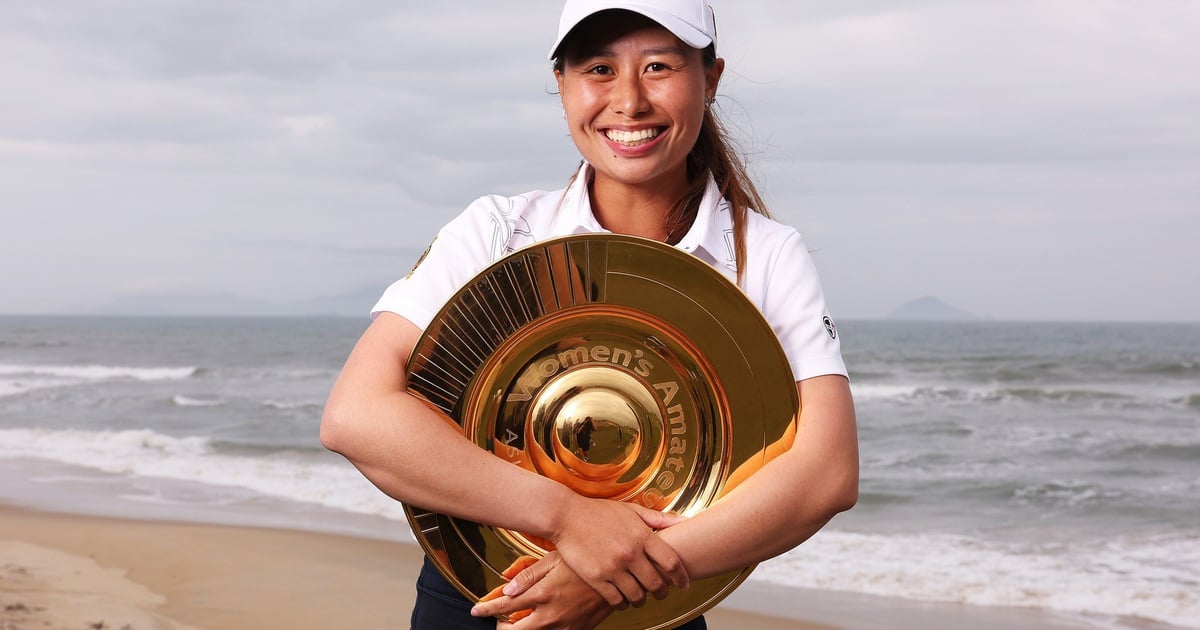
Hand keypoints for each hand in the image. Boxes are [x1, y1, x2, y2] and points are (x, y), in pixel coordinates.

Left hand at [473, 551, 612, 629]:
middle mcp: (552, 615)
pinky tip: (544, 621)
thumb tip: (505, 587)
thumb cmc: (585, 559)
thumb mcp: (554, 560)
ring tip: (521, 619)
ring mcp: (566, 626)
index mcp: (543, 594)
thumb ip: (528, 575)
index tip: (476, 610)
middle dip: (502, 627)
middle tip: (499, 620)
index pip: (504, 607)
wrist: (620, 572)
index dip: (486, 610)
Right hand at [544, 498, 688, 607]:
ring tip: (640, 596)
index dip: (681, 577)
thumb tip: (683, 522)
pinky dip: (622, 603)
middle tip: (661, 593)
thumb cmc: (599, 512)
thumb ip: (658, 519)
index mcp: (641, 535)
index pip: (671, 563)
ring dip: (642, 599)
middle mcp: (629, 553)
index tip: (683, 584)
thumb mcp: (631, 510)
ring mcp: (612, 567)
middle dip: (663, 592)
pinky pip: (616, 600)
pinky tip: (622, 598)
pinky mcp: (596, 578)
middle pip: (656, 584)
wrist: (565, 515)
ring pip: (637, 596)